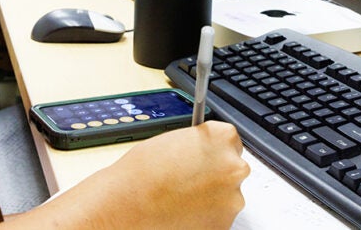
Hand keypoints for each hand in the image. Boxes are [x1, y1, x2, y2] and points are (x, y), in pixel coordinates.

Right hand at [17, 122, 247, 229]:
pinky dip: (205, 213)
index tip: (202, 156)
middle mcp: (233, 167)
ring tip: (180, 196)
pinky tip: (182, 209)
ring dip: (211, 194)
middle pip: (232, 167)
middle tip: (189, 178)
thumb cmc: (142, 173)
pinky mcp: (223, 225)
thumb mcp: (173, 140)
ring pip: (227, 193)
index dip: (212, 149)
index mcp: (221, 139)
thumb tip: (203, 149)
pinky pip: (218, 215)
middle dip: (215, 172)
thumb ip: (197, 143)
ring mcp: (231, 199)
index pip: (230, 139)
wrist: (128, 207)